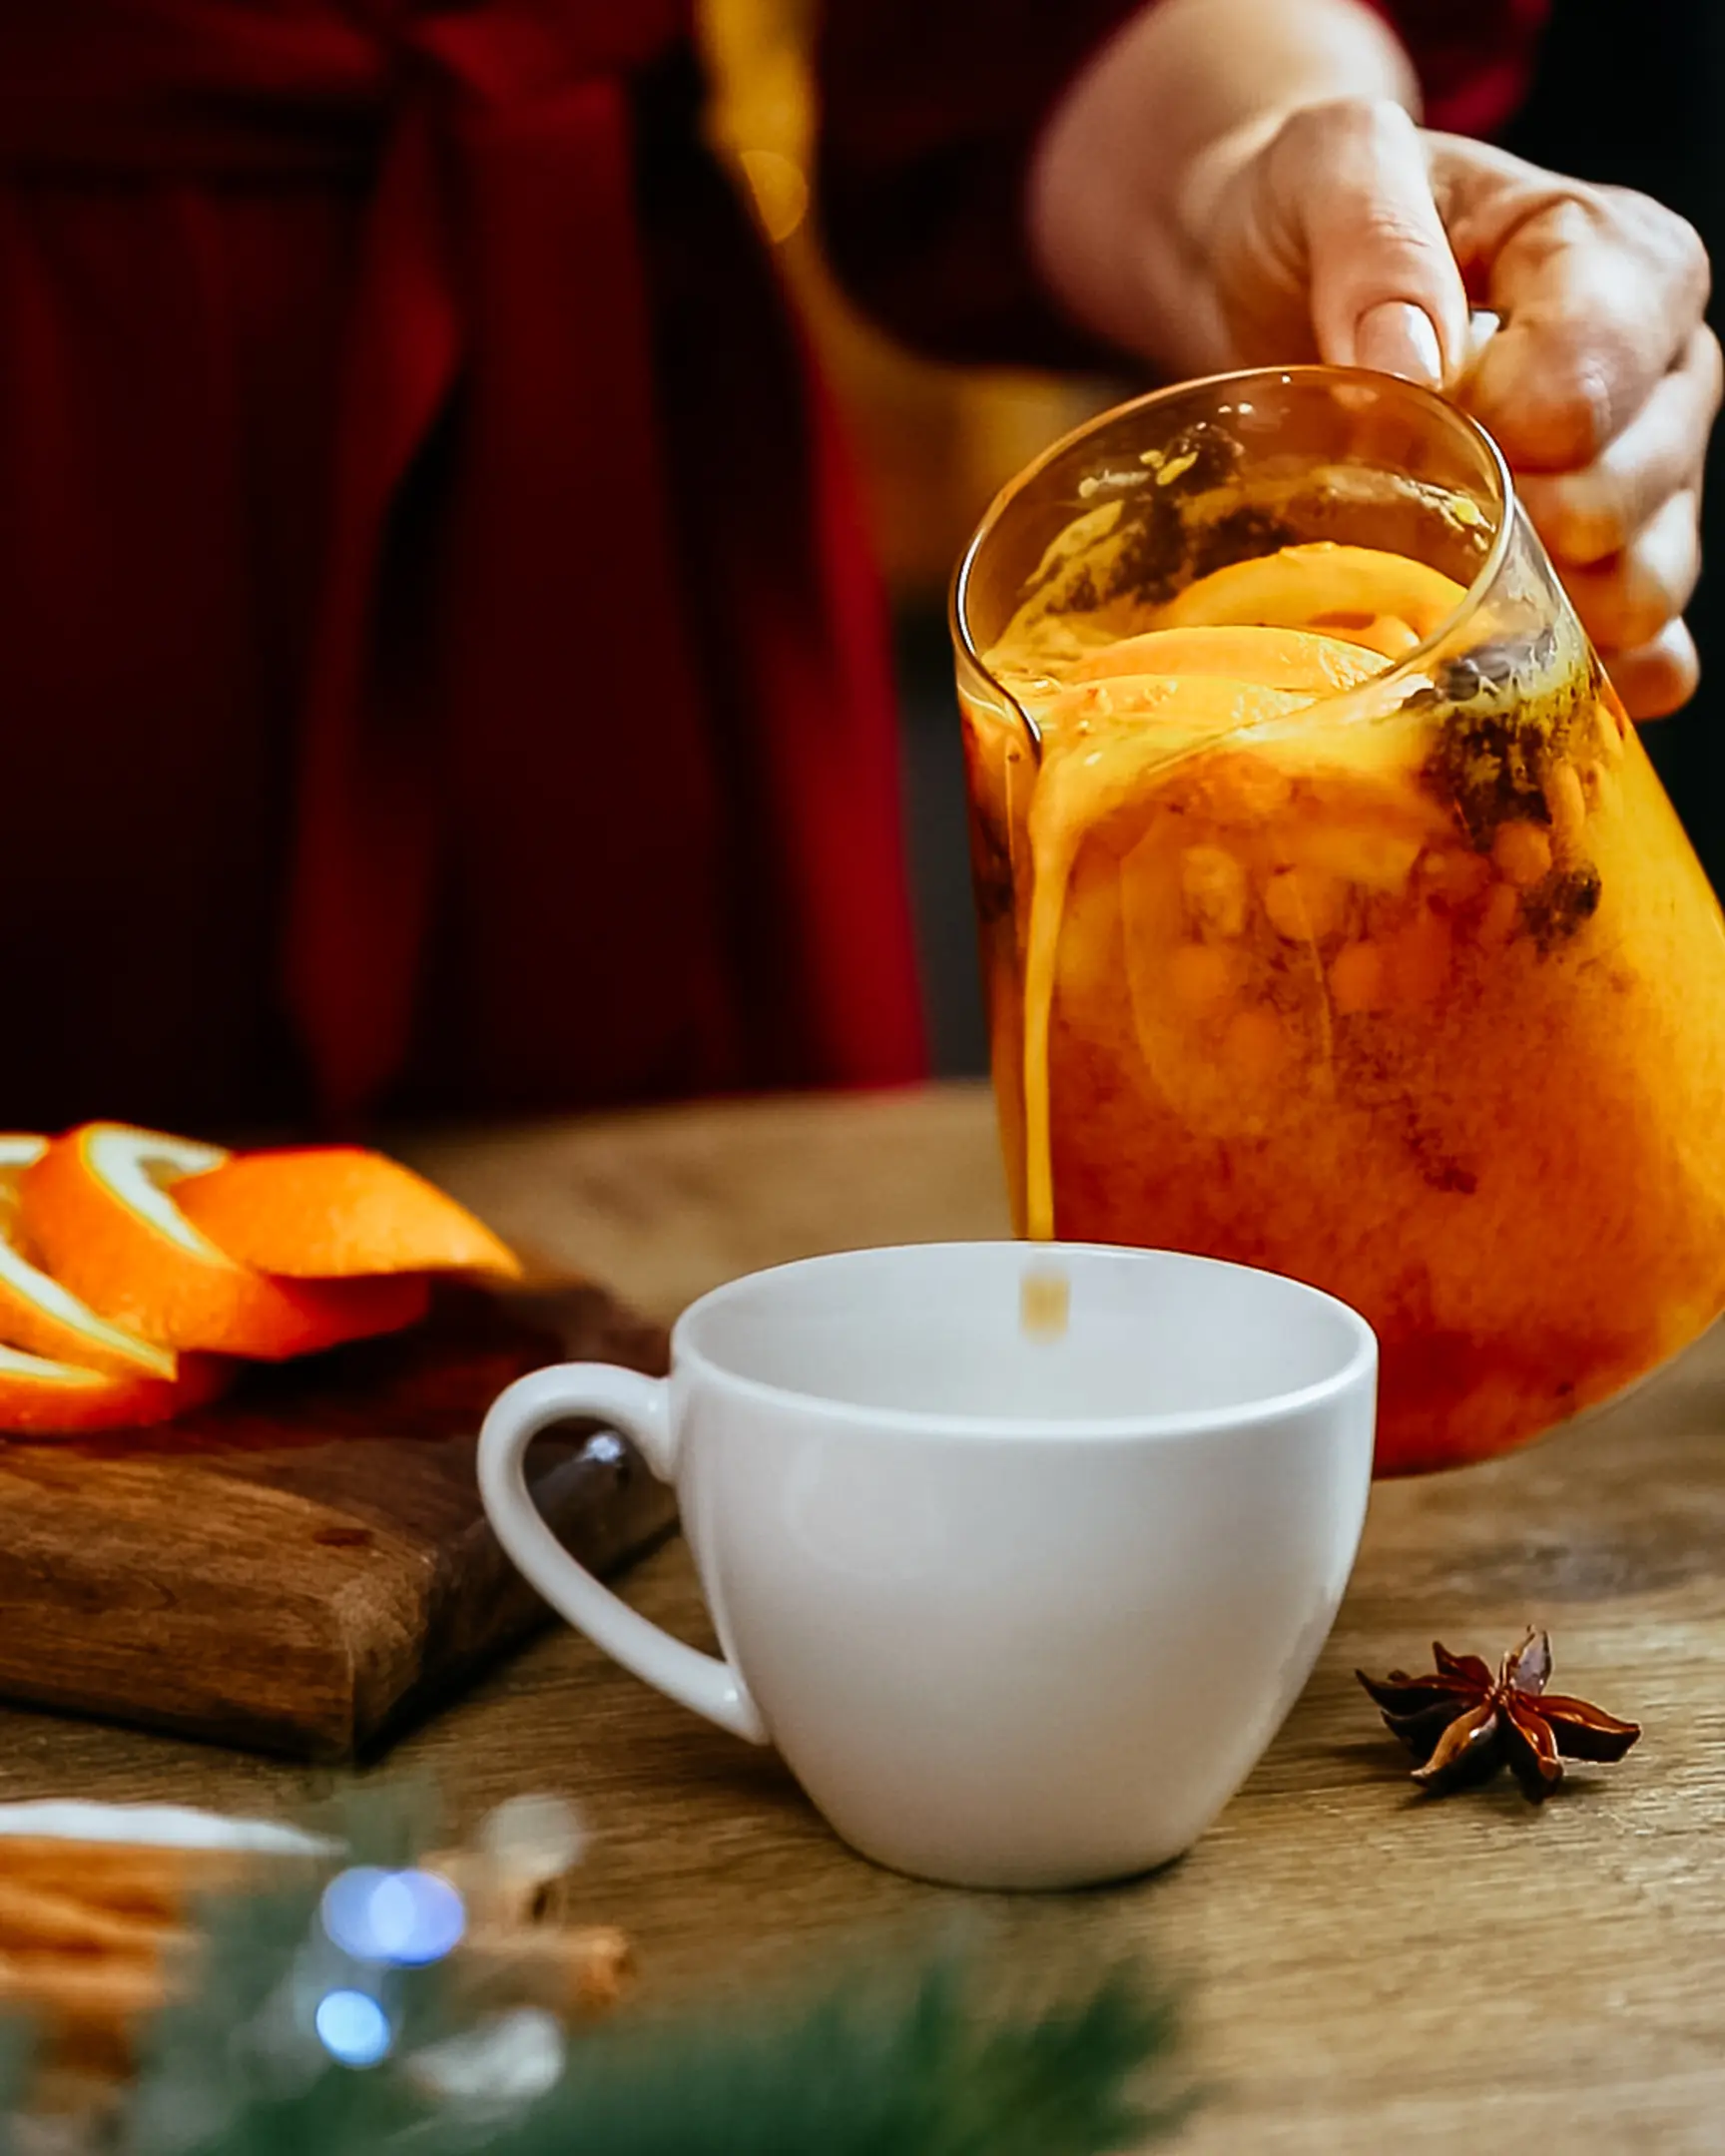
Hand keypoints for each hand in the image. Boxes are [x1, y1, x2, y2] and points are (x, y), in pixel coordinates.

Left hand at [1191, 101, 1717, 716]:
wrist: (1270, 279)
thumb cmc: (1311, 217)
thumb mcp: (1330, 172)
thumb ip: (1378, 243)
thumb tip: (1413, 363)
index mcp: (1613, 256)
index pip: (1606, 361)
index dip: (1525, 417)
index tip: (1449, 421)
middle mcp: (1653, 371)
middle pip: (1638, 483)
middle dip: (1543, 519)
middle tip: (1449, 515)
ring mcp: (1637, 480)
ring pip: (1646, 579)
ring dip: (1558, 610)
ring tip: (1462, 589)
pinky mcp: (1602, 570)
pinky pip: (1641, 651)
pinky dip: (1590, 679)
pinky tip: (1529, 683)